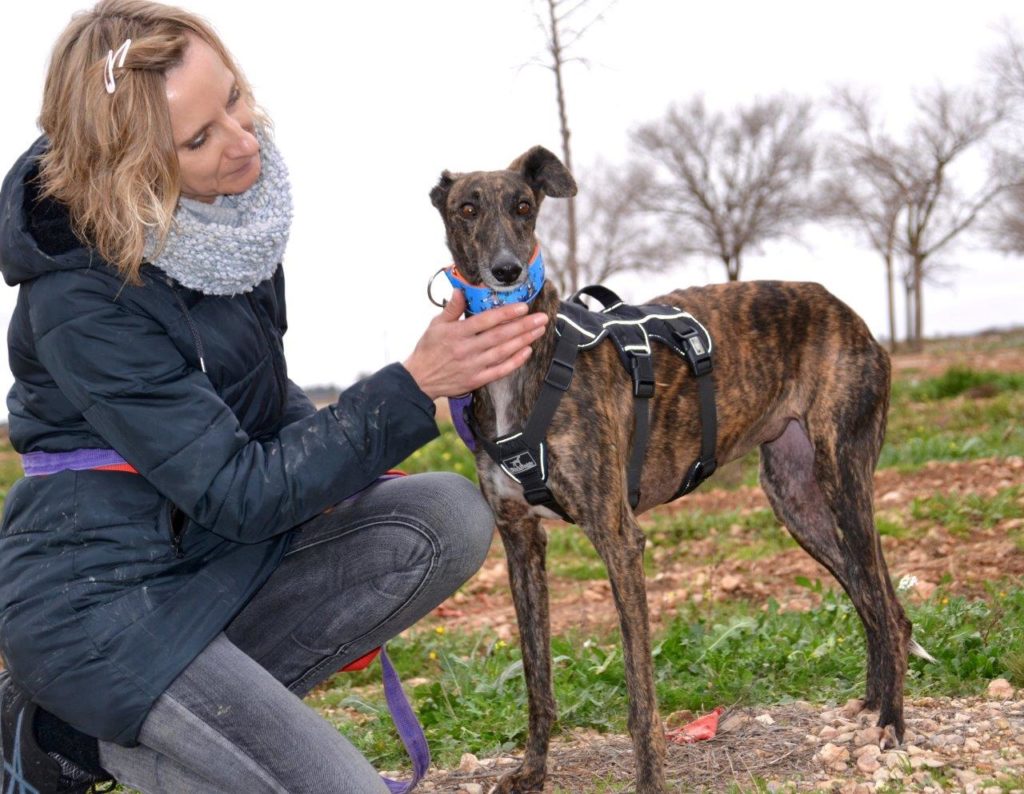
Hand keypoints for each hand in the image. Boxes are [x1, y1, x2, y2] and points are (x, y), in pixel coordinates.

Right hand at [403, 290, 547, 399]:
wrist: (419, 380)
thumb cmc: (428, 350)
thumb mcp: (435, 325)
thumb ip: (451, 309)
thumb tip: (460, 290)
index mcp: (457, 333)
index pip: (486, 321)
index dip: (506, 313)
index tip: (523, 307)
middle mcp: (467, 349)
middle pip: (500, 336)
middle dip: (523, 326)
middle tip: (541, 318)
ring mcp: (473, 366)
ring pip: (503, 352)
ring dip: (523, 340)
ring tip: (538, 331)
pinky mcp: (476, 380)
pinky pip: (499, 370)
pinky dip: (514, 361)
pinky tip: (527, 351)